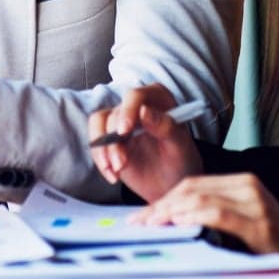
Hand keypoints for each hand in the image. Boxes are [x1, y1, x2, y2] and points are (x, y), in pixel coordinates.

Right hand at [87, 83, 201, 203]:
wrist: (172, 183)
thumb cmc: (181, 160)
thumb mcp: (180, 145)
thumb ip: (165, 127)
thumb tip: (144, 111)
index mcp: (157, 98)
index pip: (135, 96)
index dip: (127, 111)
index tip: (124, 131)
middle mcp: (136, 105)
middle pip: (114, 114)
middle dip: (114, 142)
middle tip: (121, 163)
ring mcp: (121, 121)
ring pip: (100, 124)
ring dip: (103, 150)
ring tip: (116, 170)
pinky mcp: (110, 138)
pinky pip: (96, 142)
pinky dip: (100, 159)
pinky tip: (112, 175)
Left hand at [134, 173, 278, 268]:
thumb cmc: (273, 247)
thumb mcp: (242, 223)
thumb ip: (214, 216)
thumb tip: (172, 223)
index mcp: (242, 184)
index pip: (193, 184)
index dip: (164, 199)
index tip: (142, 216)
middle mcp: (248, 187)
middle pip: (192, 189)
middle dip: (161, 206)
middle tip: (138, 223)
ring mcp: (256, 203)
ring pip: (201, 198)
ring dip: (170, 212)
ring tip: (151, 226)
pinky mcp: (259, 223)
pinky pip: (217, 214)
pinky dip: (193, 218)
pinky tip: (177, 225)